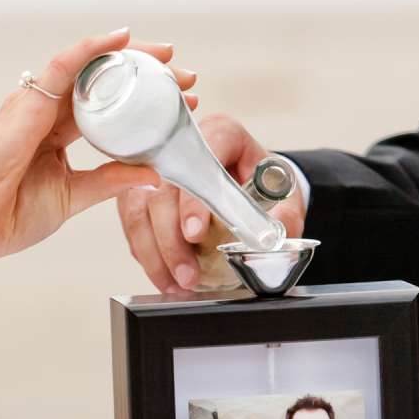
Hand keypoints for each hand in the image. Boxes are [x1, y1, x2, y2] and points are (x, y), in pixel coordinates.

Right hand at [0, 30, 195, 271]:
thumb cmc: (8, 215)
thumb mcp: (73, 196)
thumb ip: (110, 181)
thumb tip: (154, 175)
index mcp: (56, 135)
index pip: (108, 106)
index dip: (144, 100)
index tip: (181, 100)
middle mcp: (48, 113)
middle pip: (103, 81)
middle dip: (146, 74)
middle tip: (185, 76)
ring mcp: (37, 104)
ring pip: (89, 66)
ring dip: (130, 56)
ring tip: (168, 57)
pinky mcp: (28, 101)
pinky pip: (65, 64)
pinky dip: (93, 47)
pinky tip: (121, 38)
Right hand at [117, 111, 305, 291]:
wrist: (254, 182)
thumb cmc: (265, 183)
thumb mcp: (285, 194)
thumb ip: (285, 215)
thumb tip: (274, 239)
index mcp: (222, 135)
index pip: (199, 163)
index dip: (193, 200)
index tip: (195, 233)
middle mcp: (183, 147)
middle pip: (162, 191)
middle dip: (172, 240)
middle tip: (188, 275)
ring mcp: (155, 167)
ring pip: (139, 209)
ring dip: (155, 253)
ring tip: (176, 283)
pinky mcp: (140, 190)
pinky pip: (132, 223)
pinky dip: (146, 254)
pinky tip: (164, 276)